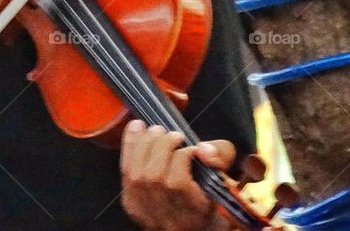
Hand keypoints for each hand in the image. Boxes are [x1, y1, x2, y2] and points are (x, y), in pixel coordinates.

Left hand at [120, 120, 236, 230]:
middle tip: (174, 135)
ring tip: (157, 131)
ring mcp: (145, 210)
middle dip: (163, 146)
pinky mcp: (131, 203)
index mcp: (194, 212)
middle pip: (155, 177)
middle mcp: (166, 215)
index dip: (185, 155)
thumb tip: (202, 149)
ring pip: (137, 172)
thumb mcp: (224, 176)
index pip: (178, 182)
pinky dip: (129, 145)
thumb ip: (221, 156)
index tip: (193, 149)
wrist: (188, 224)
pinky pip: (125, 170)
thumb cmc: (208, 197)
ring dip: (145, 143)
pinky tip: (136, 127)